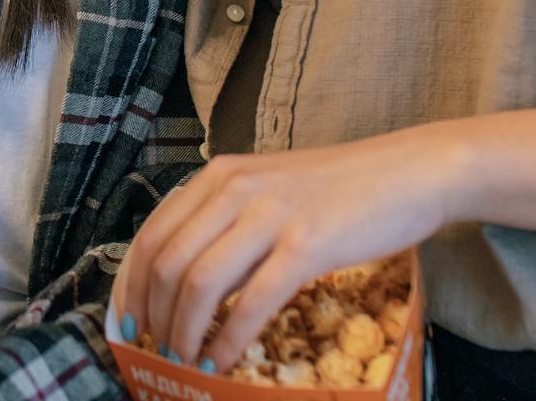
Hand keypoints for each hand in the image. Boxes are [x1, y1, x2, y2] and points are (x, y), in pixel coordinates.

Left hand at [111, 128, 461, 371]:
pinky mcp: (306, 245)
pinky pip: (253, 302)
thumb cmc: (339, 188)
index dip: (132, 283)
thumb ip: (228, 224)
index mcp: (219, 176)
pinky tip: (224, 362)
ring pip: (201, 282)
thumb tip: (189, 282)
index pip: (154, 233)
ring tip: (185, 360)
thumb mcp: (268, 191)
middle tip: (155, 347)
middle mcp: (235, 189)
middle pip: (169, 261)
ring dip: (185, 331)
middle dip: (154, 314)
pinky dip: (230, 339)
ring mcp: (270, 216)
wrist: (408, 173)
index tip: (128, 318)